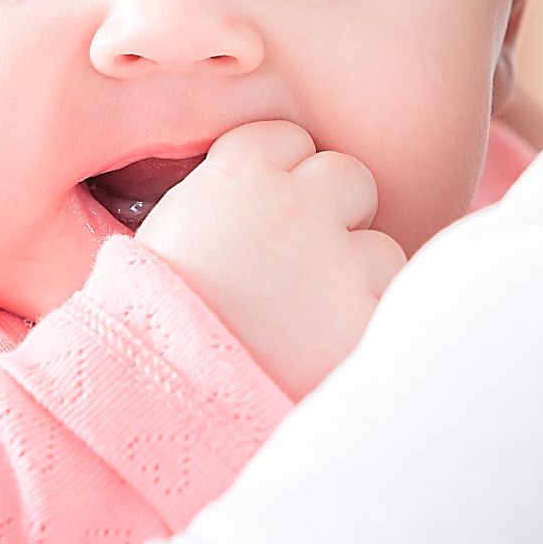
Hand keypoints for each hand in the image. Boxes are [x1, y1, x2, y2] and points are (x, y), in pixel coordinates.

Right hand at [134, 120, 404, 398]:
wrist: (157, 404)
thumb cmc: (148, 327)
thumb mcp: (165, 236)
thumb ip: (221, 203)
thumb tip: (257, 192)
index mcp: (236, 178)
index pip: (289, 139)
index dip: (281, 176)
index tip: (265, 215)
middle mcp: (293, 208)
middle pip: (349, 179)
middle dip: (333, 215)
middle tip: (297, 270)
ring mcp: (336, 264)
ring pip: (382, 249)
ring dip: (358, 280)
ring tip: (308, 326)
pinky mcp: (364, 322)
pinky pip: (394, 309)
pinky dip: (368, 328)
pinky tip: (325, 353)